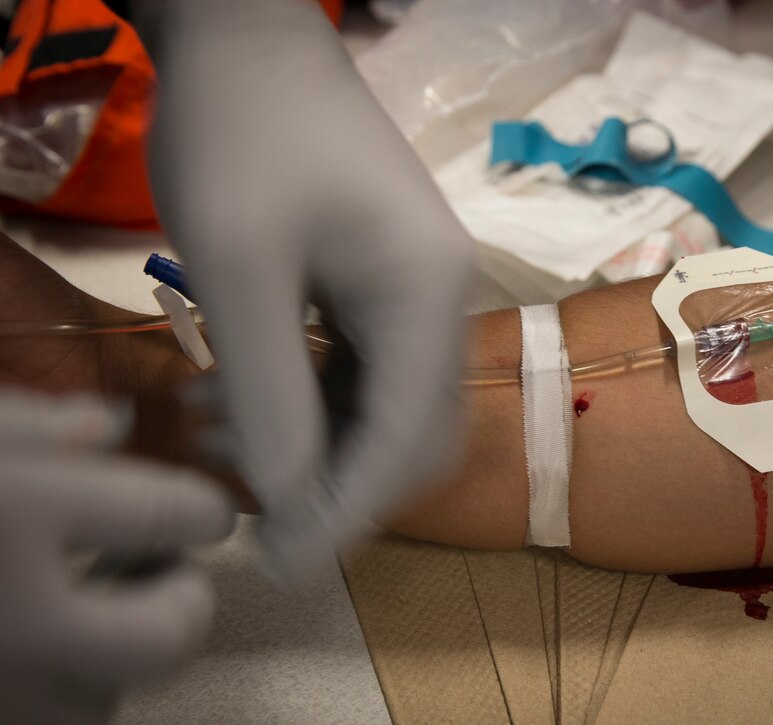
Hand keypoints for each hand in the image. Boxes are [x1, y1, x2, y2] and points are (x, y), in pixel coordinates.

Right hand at [0, 389, 233, 723]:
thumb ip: (34, 424)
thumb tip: (114, 424)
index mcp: (20, 517)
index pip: (167, 513)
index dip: (200, 510)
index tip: (198, 509)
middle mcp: (21, 619)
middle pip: (167, 637)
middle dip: (182, 601)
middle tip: (159, 568)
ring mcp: (3, 692)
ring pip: (106, 693)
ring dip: (114, 649)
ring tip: (76, 602)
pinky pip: (54, 709)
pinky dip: (59, 677)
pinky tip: (29, 632)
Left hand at [139, 0, 475, 578]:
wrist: (248, 43)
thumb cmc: (242, 137)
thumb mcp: (240, 267)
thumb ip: (272, 390)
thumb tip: (290, 499)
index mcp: (428, 296)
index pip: (409, 437)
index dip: (347, 510)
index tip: (279, 560)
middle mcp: (442, 303)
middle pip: (415, 434)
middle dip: (338, 483)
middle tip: (252, 509)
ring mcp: (417, 292)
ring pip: (386, 408)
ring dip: (313, 441)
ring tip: (214, 433)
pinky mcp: (383, 284)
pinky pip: (361, 369)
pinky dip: (307, 398)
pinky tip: (236, 392)